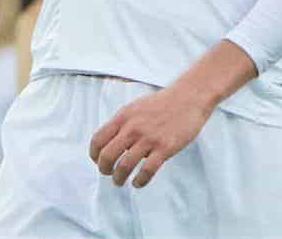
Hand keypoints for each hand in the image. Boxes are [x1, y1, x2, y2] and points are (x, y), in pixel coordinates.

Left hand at [89, 83, 212, 188]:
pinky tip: (137, 183)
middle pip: (107, 155)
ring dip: (119, 178)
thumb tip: (109, 142)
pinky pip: (147, 171)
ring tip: (119, 181)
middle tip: (108, 173)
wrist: (187, 98)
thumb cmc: (160, 105)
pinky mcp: (165, 148)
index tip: (98, 161)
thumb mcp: (134, 108)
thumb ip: (121, 124)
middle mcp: (133, 128)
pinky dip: (139, 181)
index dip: (94, 154)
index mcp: (123, 117)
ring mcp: (148, 138)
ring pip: (125, 166)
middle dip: (104, 169)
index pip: (98, 139)